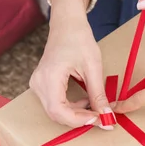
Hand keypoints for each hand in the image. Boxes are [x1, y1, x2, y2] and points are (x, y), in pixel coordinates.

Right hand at [30, 0, 114, 128]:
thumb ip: (98, 94)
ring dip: (77, 115)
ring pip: (56, 112)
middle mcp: (38, 83)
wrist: (67, 24)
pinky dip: (72, 108)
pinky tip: (85, 101)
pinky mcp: (42, 86)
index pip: (59, 111)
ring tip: (94, 107)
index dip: (79, 120)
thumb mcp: (93, 67)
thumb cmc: (79, 39)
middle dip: (80, 120)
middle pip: (57, 115)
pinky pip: (55, 105)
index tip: (98, 119)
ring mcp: (38, 85)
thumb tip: (107, 117)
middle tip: (100, 117)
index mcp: (49, 77)